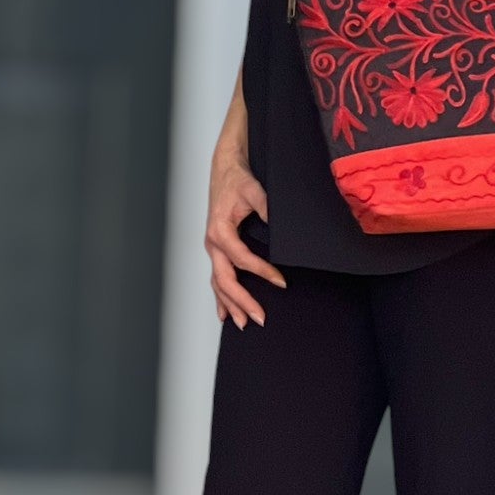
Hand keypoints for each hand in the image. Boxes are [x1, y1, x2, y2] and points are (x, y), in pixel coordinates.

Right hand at [206, 143, 285, 327]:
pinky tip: (225, 313)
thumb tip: (281, 226)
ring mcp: (213, 248)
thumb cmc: (238, 179)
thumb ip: (267, 207)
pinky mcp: (217, 249)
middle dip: (242, 301)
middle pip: (225, 280)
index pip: (241, 259)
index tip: (281, 282)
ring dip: (231, 304)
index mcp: (220, 230)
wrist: (225, 169)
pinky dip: (221, 297)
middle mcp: (212, 243)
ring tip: (244, 324)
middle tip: (261, 318)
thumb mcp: (254, 190)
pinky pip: (217, 278)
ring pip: (218, 283)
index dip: (262, 272)